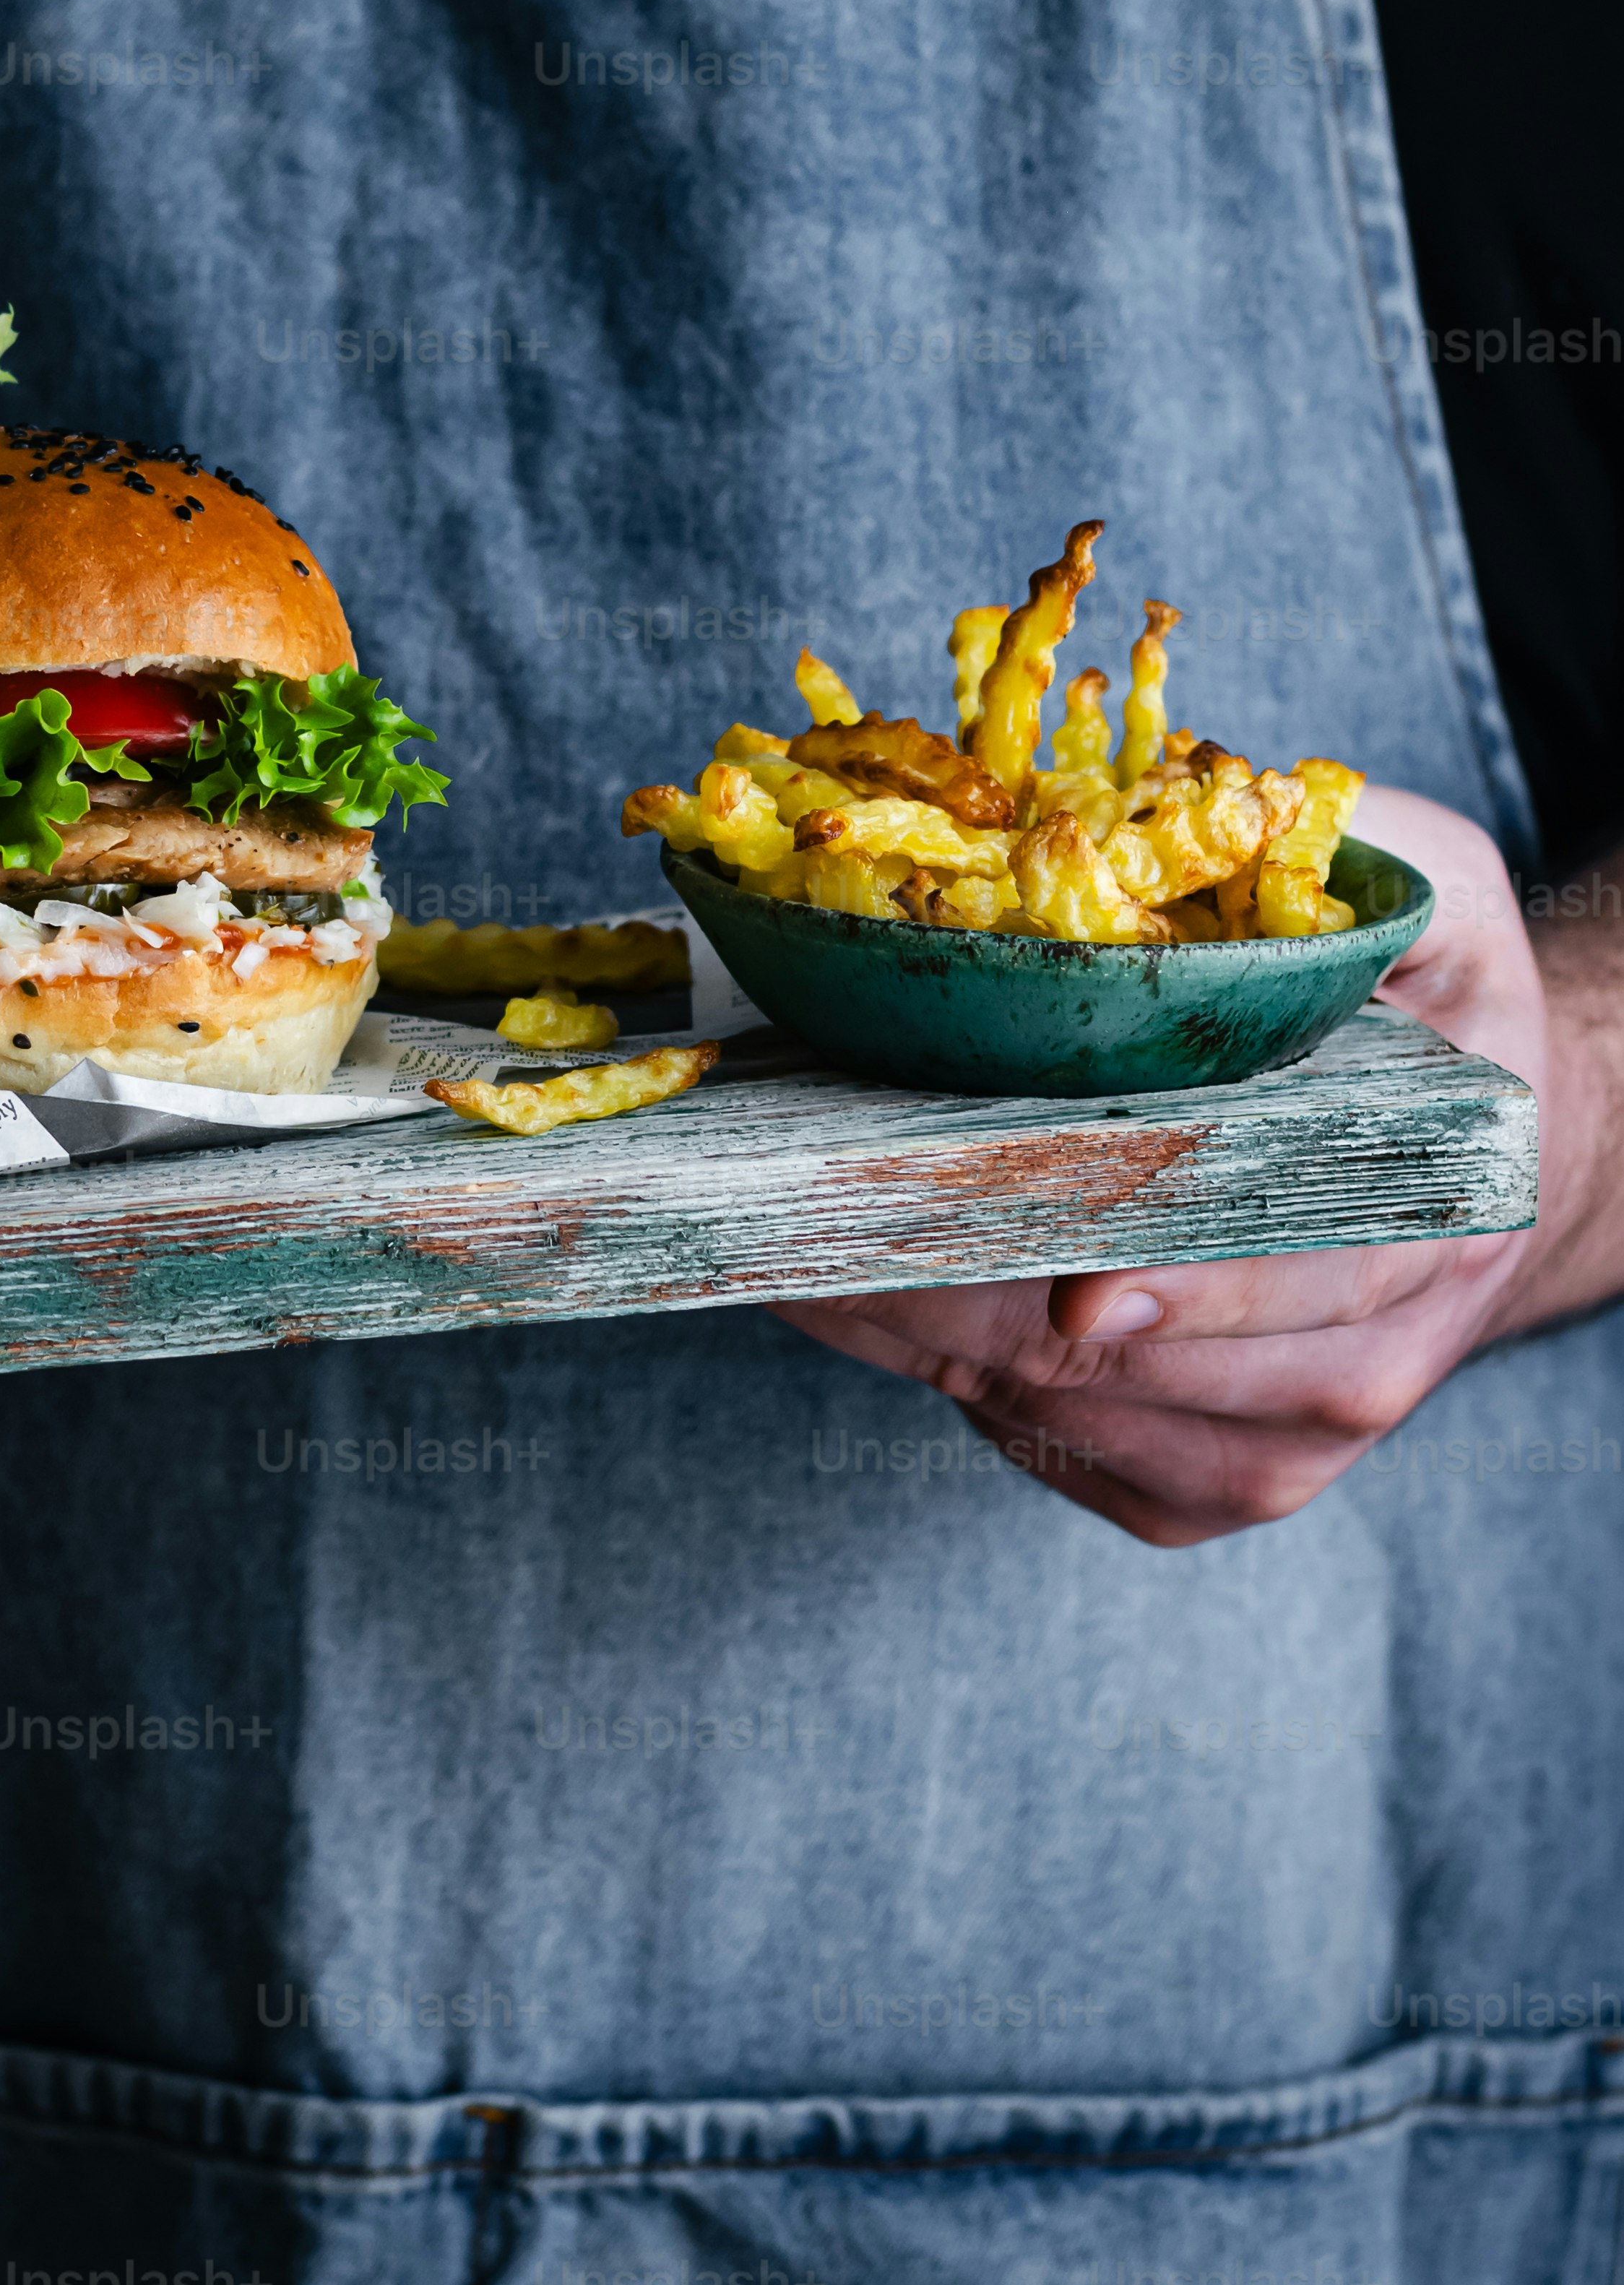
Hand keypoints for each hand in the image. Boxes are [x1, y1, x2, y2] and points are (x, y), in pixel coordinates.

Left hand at [775, 785, 1563, 1548]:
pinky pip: (1052, 1453)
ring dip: (922, 1335)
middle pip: (1141, 1366)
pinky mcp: (1199, 1483)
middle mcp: (1366, 1354)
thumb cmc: (1439, 1005)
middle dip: (973, 1296)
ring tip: (793, 1242)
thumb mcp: (1436, 896)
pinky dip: (939, 1380)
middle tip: (825, 1227)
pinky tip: (859, 1297)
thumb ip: (1352, 857)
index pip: (1309, 1275)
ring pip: (1068, 1417)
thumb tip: (1206, 800)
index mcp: (1432, 1211)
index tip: (1081, 1291)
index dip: (1191, 1284)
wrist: (1491, 1154)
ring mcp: (1281, 1438)